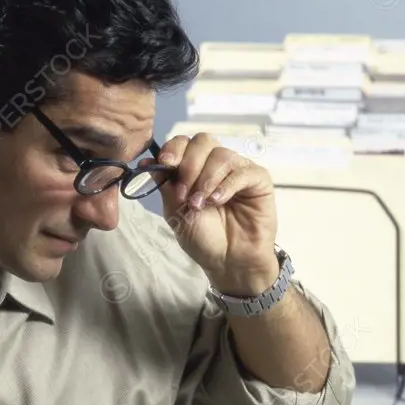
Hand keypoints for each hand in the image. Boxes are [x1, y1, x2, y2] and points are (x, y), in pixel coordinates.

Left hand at [151, 133, 279, 294]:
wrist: (228, 262)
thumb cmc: (203, 239)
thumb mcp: (175, 211)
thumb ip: (165, 184)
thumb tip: (146, 162)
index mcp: (195, 168)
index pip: (184, 143)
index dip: (174, 149)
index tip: (165, 163)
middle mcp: (216, 165)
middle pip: (203, 142)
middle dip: (189, 165)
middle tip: (185, 193)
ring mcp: (238, 170)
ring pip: (222, 155)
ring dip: (207, 179)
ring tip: (201, 204)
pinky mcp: (258, 180)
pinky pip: (242, 171)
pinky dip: (226, 185)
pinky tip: (218, 201)